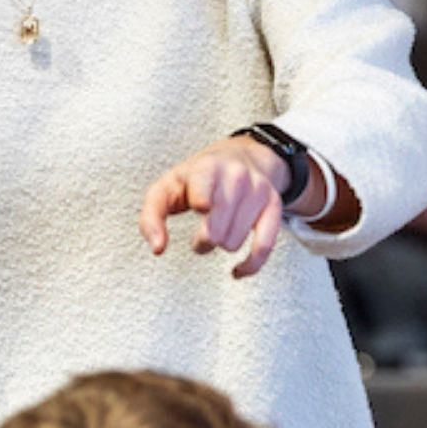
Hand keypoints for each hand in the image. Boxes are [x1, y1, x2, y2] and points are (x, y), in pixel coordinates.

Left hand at [140, 138, 292, 277]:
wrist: (241, 157)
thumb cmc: (195, 179)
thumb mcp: (166, 188)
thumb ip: (152, 217)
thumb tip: (158, 248)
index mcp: (206, 168)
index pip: (206, 186)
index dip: (204, 198)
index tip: (203, 206)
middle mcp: (236, 177)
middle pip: (215, 230)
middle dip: (203, 240)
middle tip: (200, 234)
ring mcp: (258, 191)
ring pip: (233, 242)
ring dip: (221, 244)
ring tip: (217, 233)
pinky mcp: (274, 205)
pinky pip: (265, 247)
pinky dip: (250, 265)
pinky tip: (237, 271)